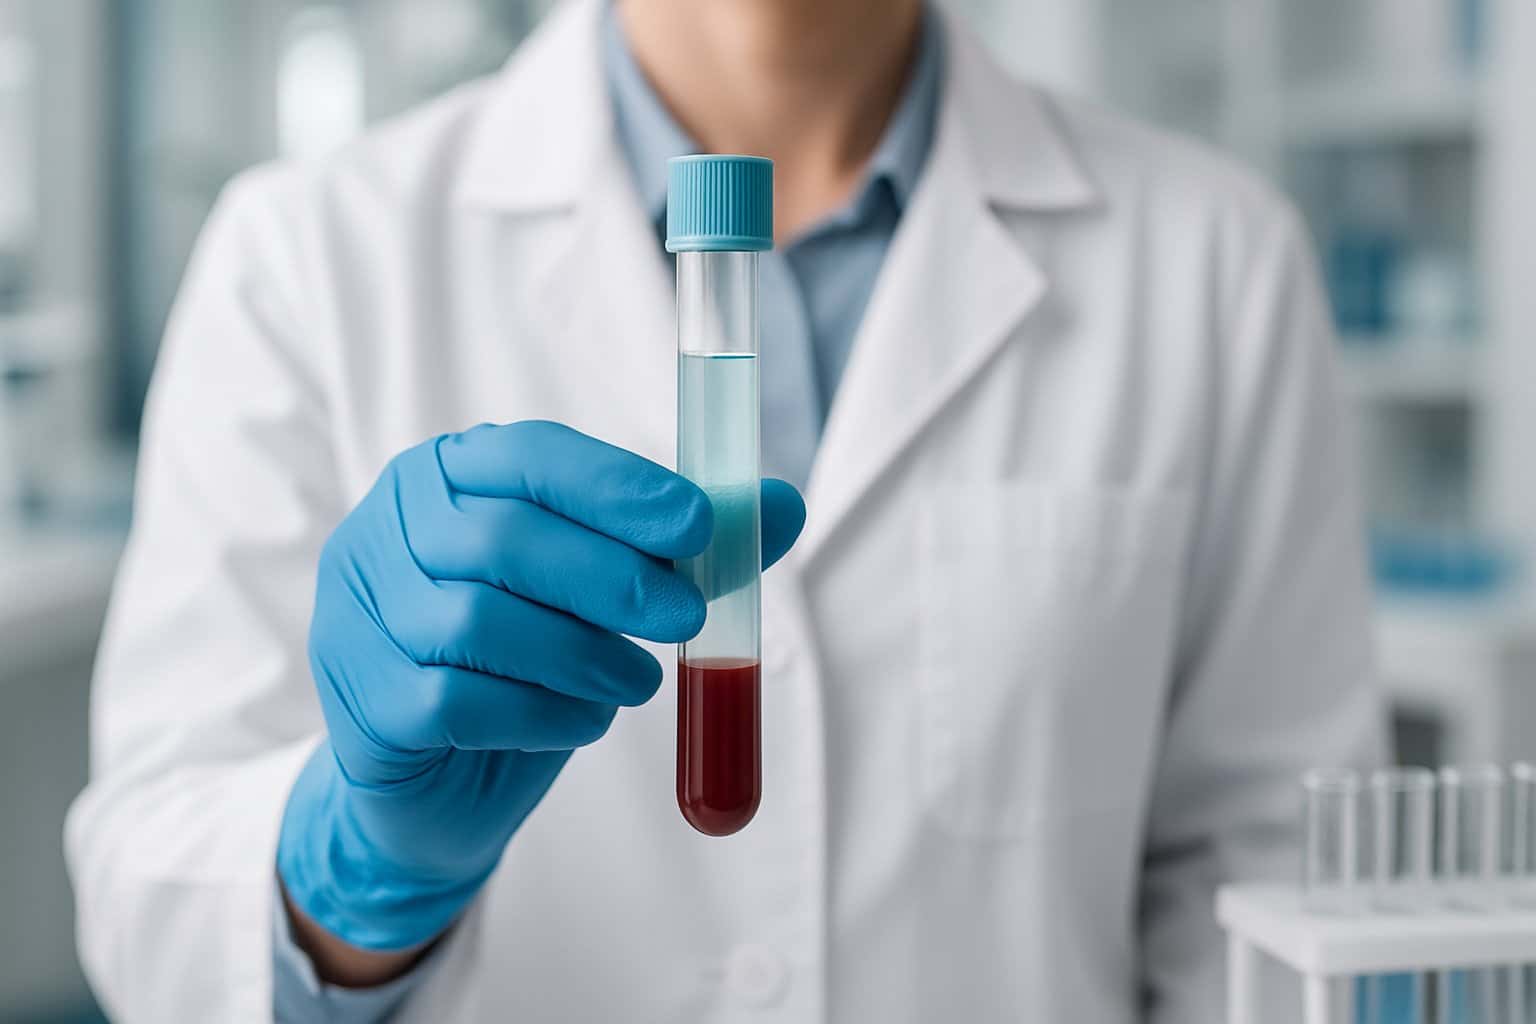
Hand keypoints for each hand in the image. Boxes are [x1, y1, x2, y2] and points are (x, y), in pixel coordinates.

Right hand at [278, 421, 804, 952]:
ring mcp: (360, 616)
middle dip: (615, 579)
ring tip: (636, 681)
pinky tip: (582, 722)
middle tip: (687, 617)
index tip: (698, 527)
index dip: (617, 487)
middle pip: (506, 540)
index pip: (529, 456)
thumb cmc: (524, 661)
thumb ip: (681, 550)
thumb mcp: (601, 595)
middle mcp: (389, 531)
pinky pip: (459, 703)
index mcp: (447, 478)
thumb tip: (783, 506)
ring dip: (584, 656)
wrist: (438, 781)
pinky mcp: (362, 702)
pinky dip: (543, 714)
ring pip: (483, 623)